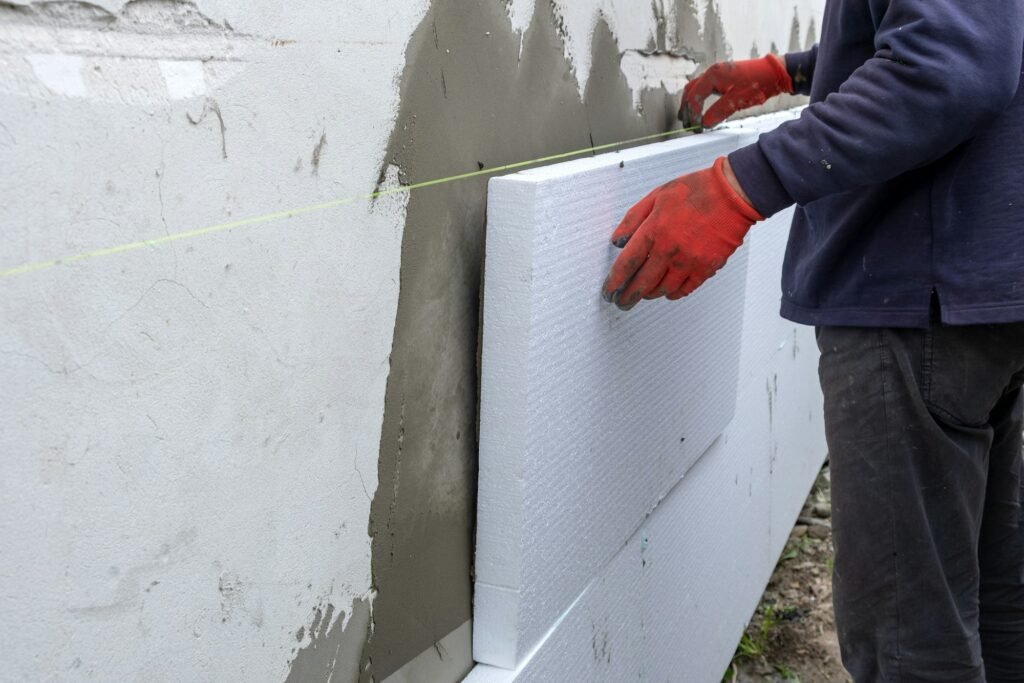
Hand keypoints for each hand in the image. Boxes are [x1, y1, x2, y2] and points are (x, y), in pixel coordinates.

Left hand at [602, 158, 761, 309]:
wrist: (733, 194)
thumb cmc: (696, 190)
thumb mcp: (656, 196)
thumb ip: (633, 219)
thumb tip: (617, 241)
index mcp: (654, 230)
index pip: (626, 265)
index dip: (614, 282)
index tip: (608, 291)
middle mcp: (669, 249)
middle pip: (642, 283)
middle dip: (628, 296)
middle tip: (621, 302)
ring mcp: (689, 261)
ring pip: (663, 289)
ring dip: (649, 294)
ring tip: (643, 294)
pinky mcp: (707, 267)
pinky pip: (685, 289)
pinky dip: (673, 293)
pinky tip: (667, 292)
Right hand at [680, 54, 792, 128]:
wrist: (774, 73)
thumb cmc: (757, 84)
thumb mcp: (737, 101)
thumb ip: (718, 112)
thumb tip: (704, 124)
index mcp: (712, 75)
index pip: (694, 96)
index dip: (692, 113)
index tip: (695, 127)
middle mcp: (711, 71)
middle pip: (690, 90)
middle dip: (686, 107)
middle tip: (686, 123)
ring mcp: (717, 73)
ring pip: (696, 88)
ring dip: (691, 102)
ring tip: (691, 117)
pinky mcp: (723, 76)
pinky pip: (705, 87)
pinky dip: (700, 98)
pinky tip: (702, 108)